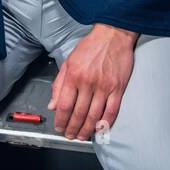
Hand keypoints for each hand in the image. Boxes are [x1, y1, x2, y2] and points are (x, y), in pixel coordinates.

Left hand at [49, 24, 136, 139]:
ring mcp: (104, 86)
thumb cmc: (91, 46)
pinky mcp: (118, 87)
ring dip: (86, 129)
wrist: (113, 34)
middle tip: (69, 135)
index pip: (64, 104)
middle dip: (72, 128)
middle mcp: (88, 82)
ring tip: (82, 136)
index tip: (59, 126)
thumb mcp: (69, 61)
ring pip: (94, 115)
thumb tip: (52, 104)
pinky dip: (105, 122)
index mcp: (73, 75)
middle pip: (78, 113)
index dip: (60, 119)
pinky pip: (112, 110)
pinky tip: (100, 129)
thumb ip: (59, 83)